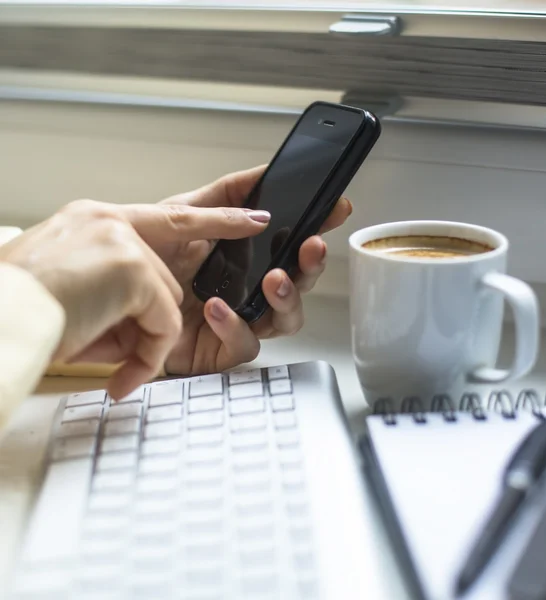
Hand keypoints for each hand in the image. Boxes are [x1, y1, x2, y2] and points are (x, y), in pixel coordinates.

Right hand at [0, 199, 269, 396]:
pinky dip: (146, 355)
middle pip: (168, 272)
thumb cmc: (22, 314)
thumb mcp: (76, 297)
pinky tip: (118, 369)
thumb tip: (152, 318)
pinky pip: (163, 323)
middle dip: (154, 313)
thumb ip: (120, 294)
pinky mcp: (130, 267)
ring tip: (100, 352)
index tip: (252, 218)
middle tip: (120, 325)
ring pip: (167, 300)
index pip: (169, 216)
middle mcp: (108, 221)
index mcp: (94, 222)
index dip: (215, 218)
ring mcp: (121, 240)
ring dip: (142, 338)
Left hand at [126, 166, 352, 374]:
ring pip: (284, 319)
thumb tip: (263, 197)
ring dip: (286, 299)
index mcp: (243, 257)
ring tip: (274, 280)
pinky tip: (219, 307)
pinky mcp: (219, 351)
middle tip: (310, 248)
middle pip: (297, 283)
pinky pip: (244, 344)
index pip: (289, 243)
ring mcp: (237, 320)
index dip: (316, 226)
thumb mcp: (180, 214)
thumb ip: (222, 201)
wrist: (105, 293)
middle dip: (310, 266)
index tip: (335, 209)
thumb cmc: (143, 256)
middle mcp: (246, 289)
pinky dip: (236, 326)